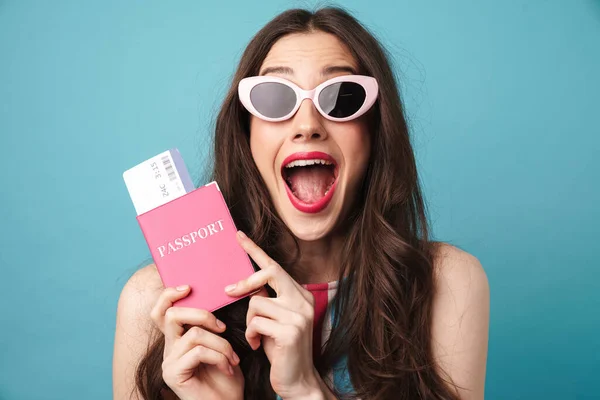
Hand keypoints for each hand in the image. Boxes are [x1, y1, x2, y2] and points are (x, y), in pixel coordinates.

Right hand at [150, 285, 243, 399]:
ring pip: (193, 333)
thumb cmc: (228, 374)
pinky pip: (198, 351)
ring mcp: (168, 362)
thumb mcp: (225, 341)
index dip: (169, 295)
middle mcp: (168, 348)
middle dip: (202, 314)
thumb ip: (216, 320)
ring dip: (221, 343)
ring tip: (233, 358)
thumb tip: (230, 287)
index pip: (161, 310)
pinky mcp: (173, 374)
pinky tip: (228, 368)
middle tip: (223, 328)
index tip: (189, 287)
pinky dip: (219, 356)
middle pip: (172, 315)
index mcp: (177, 338)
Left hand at [225, 231, 322, 398]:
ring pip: (256, 302)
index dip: (255, 250)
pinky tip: (257, 345)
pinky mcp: (291, 331)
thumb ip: (267, 300)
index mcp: (300, 294)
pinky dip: (251, 334)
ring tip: (255, 336)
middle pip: (269, 273)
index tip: (238, 235)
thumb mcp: (274, 320)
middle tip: (227, 291)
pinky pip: (256, 322)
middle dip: (244, 281)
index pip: (275, 266)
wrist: (297, 380)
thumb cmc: (281, 350)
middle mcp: (303, 300)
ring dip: (248, 321)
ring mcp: (299, 315)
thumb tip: (246, 283)